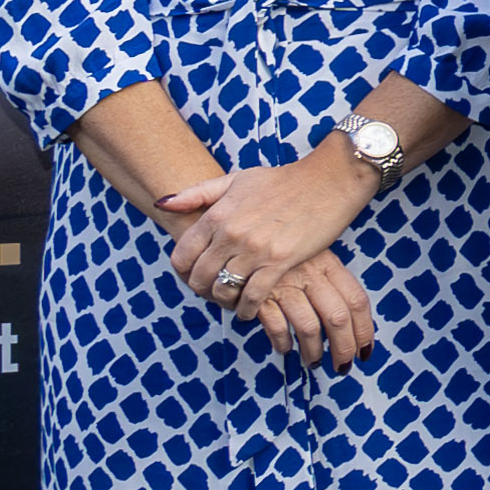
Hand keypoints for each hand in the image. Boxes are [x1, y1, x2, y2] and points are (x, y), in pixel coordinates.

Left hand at [162, 157, 366, 325]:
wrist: (328, 180)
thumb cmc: (283, 180)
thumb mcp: (236, 179)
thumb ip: (197, 193)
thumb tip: (161, 204)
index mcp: (217, 215)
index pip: (182, 255)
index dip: (183, 272)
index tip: (194, 276)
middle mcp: (231, 234)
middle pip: (200, 277)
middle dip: (202, 291)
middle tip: (212, 294)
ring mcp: (255, 249)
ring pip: (224, 290)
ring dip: (224, 302)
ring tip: (231, 302)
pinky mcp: (280, 261)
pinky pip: (254, 296)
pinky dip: (248, 309)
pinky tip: (249, 310)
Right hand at [241, 250, 381, 373]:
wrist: (243, 236)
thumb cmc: (283, 250)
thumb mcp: (312, 254)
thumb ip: (331, 281)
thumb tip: (352, 320)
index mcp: (328, 263)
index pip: (357, 301)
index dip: (364, 330)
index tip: (365, 350)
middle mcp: (309, 273)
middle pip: (338, 318)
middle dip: (344, 348)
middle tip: (342, 365)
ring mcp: (284, 284)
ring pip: (309, 327)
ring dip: (314, 351)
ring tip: (314, 362)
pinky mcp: (258, 295)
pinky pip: (276, 326)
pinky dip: (282, 343)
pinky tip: (285, 348)